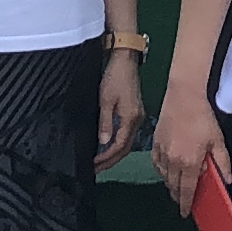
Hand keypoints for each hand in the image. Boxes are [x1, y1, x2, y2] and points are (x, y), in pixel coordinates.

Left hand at [95, 50, 145, 169]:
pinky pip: (127, 134)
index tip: (93, 164)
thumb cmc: (115, 77)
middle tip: (95, 170)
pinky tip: (108, 146)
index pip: (119, 145)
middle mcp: (137, 121)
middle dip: (110, 160)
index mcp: (131, 119)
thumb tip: (103, 143)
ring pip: (127, 142)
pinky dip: (117, 144)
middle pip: (125, 148)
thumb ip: (105, 122)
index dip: (106, 157)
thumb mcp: (105, 100)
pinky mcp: (135, 113)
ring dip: (114, 154)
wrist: (126, 60)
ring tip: (100, 162)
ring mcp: (138, 117)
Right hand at [152, 82, 223, 218]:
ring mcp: (162, 151)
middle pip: (173, 186)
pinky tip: (167, 170)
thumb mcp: (218, 140)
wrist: (184, 96)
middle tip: (183, 200)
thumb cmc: (202, 117)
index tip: (185, 213)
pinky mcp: (155, 143)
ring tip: (178, 185)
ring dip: (170, 184)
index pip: (186, 190)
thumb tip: (227, 180)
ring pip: (164, 176)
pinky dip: (162, 171)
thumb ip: (222, 162)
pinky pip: (156, 164)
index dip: (186, 204)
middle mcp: (173, 160)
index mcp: (189, 162)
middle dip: (178, 196)